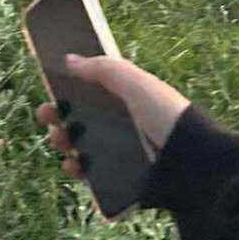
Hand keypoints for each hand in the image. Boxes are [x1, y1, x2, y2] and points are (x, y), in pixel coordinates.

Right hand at [36, 53, 190, 177]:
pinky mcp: (121, 180)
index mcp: (129, 98)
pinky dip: (76, 169)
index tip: (50, 86)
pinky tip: (71, 164)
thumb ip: (104, 68)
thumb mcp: (137, 83)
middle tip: (46, 114)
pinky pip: (91, 174)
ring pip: (81, 145)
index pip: (93, 90)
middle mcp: (124, 124)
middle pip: (81, 117)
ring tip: (60, 140)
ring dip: (63, 140)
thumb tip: (69, 59)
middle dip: (59, 114)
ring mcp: (121, 153)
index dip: (70, 88)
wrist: (191, 164)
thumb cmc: (168, 116)